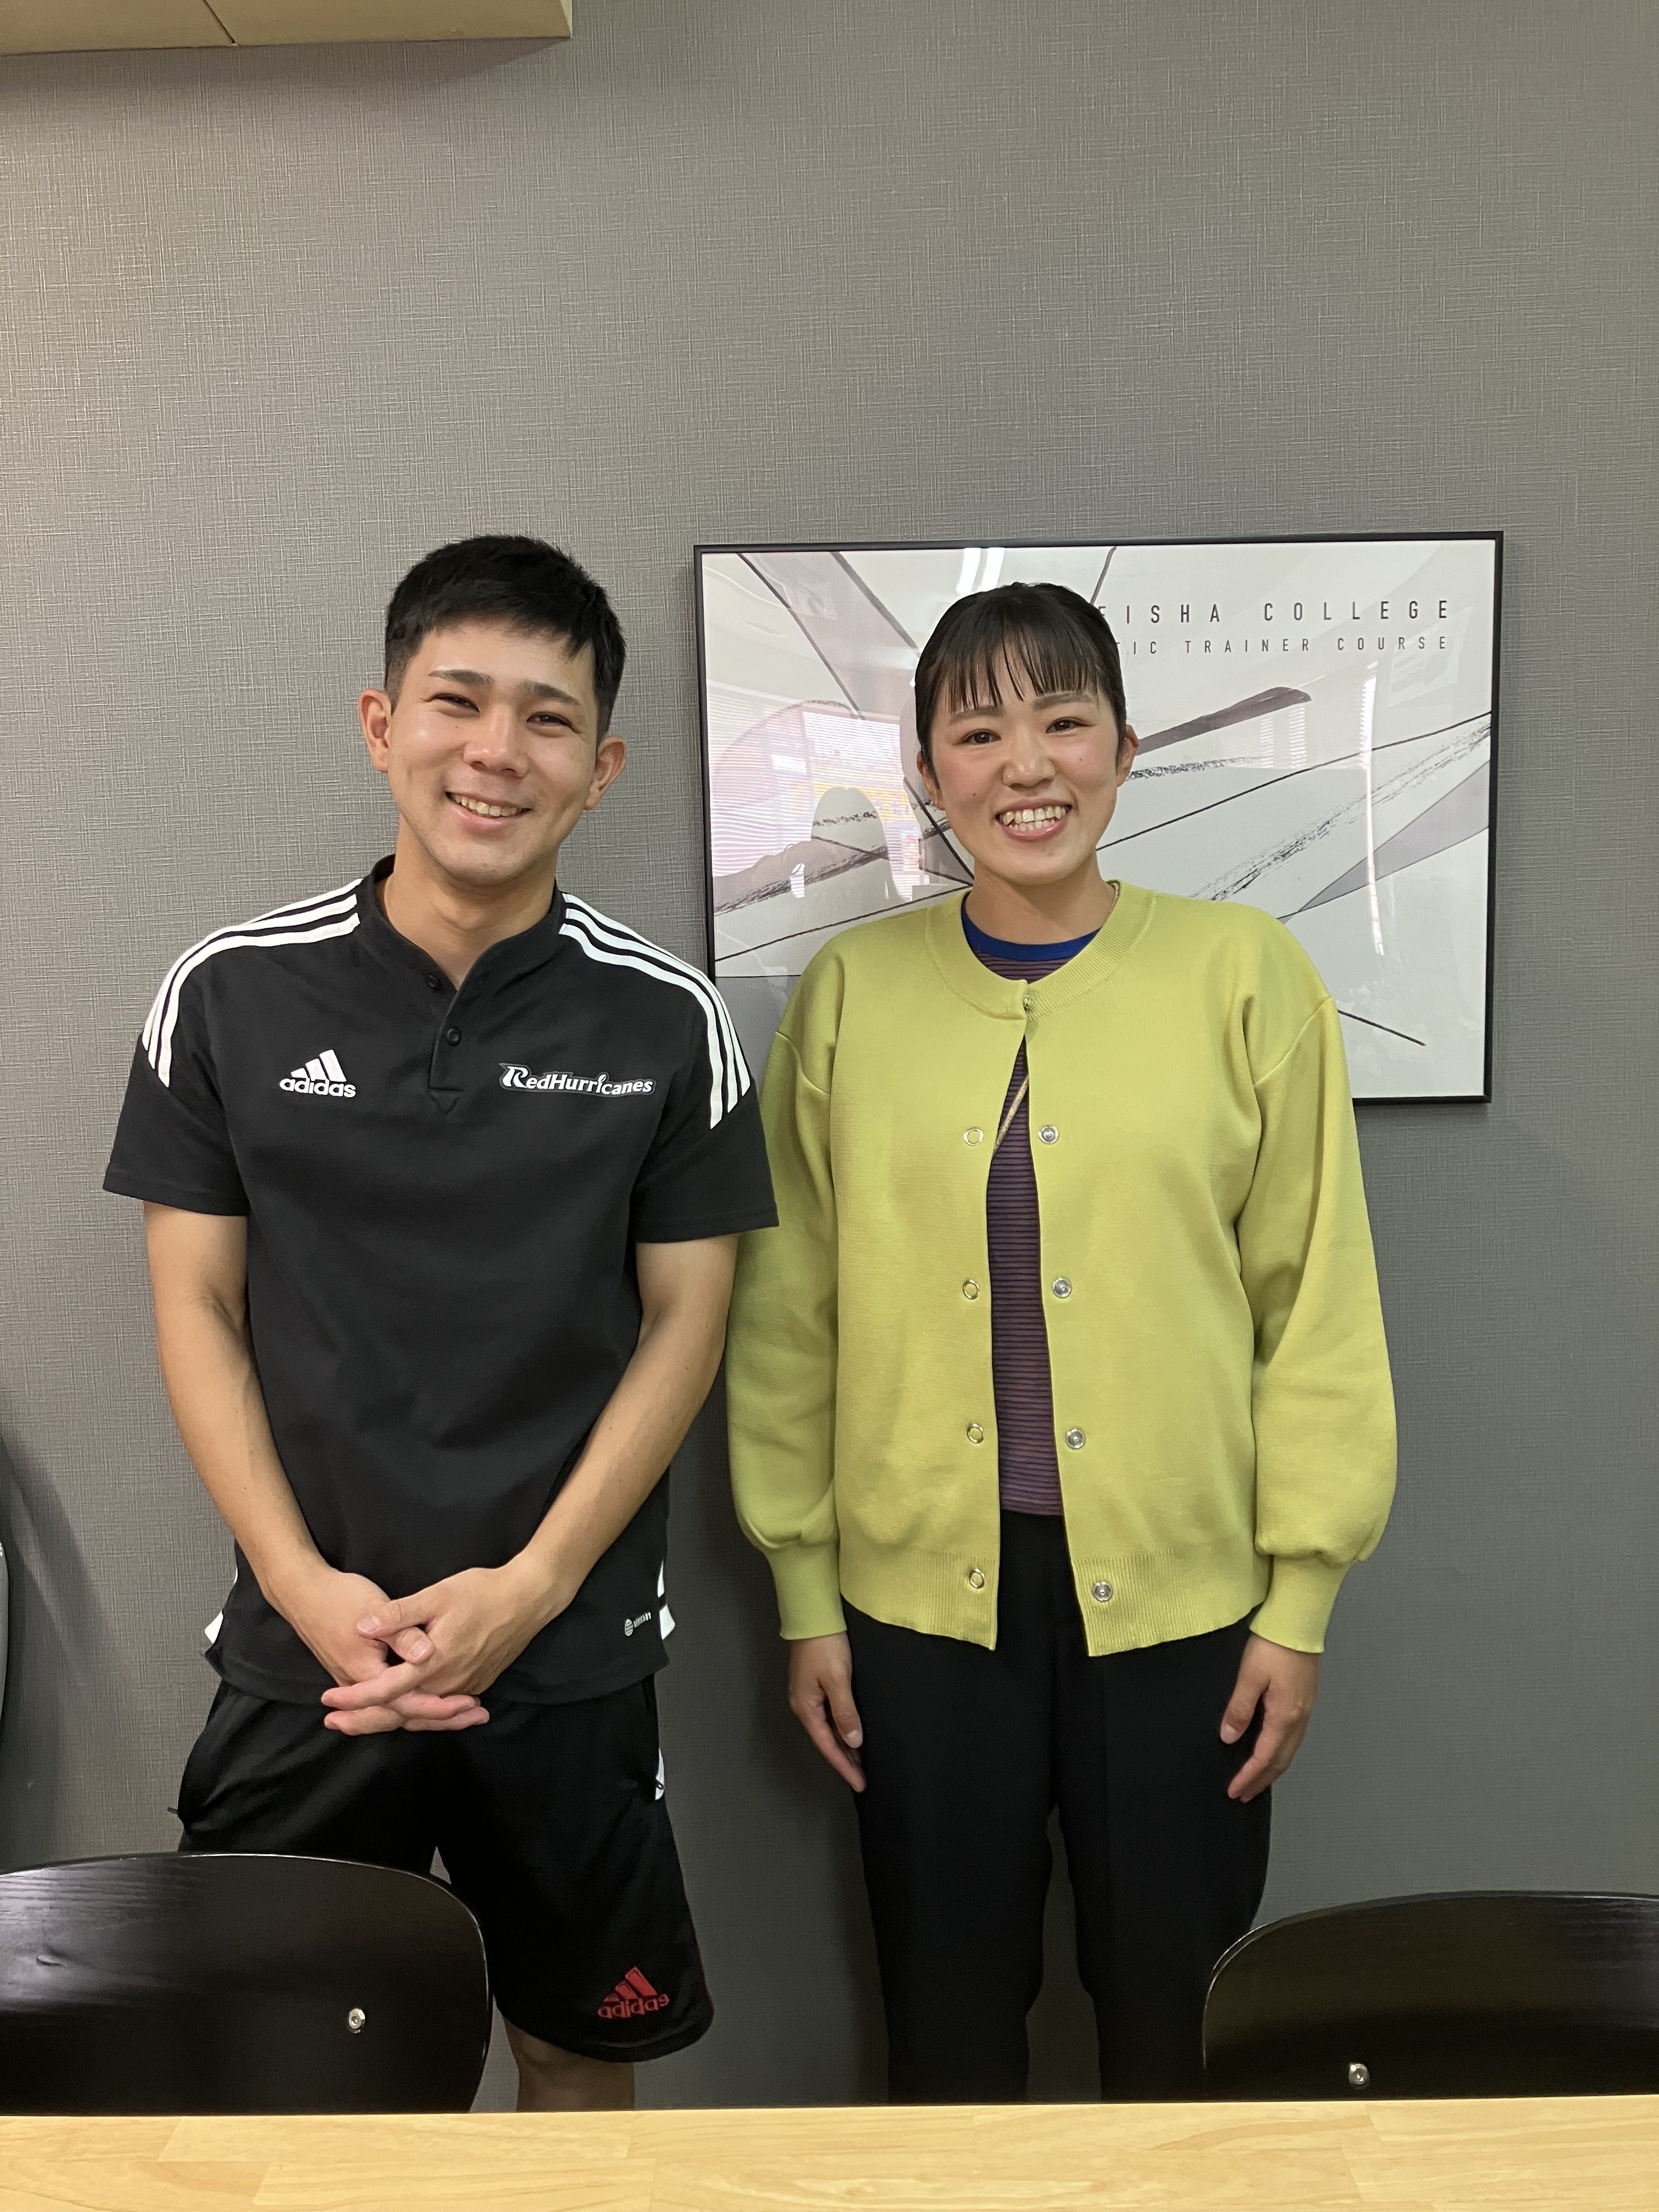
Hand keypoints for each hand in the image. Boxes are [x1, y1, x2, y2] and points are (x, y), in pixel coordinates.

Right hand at [269, 1556, 487, 1734]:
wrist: (303, 1593)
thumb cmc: (341, 1598)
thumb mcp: (375, 1608)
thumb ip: (402, 1633)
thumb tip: (427, 1653)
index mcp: (367, 1672)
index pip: (407, 1701)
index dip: (439, 1705)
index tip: (468, 1704)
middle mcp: (361, 1685)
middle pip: (404, 1715)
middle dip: (441, 1718)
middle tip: (478, 1716)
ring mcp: (357, 1683)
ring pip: (396, 1710)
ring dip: (430, 1714)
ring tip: (465, 1713)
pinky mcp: (358, 1675)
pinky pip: (389, 1700)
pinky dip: (413, 1704)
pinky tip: (433, 1700)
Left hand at [319, 1558, 559, 1733]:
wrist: (530, 1599)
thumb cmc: (482, 1591)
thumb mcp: (437, 1595)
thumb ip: (399, 1614)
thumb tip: (362, 1626)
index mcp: (434, 1662)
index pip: (385, 1689)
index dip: (355, 1697)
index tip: (327, 1700)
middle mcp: (448, 1683)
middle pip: (400, 1712)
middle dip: (364, 1719)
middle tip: (333, 1723)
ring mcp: (465, 1687)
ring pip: (421, 1714)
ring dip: (390, 1718)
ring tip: (360, 1720)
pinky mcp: (477, 1684)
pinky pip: (440, 1708)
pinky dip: (418, 1714)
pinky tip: (406, 1711)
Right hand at [787, 1633, 864, 1791]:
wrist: (813, 1614)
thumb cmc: (825, 1645)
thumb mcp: (838, 1679)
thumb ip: (845, 1712)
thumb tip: (853, 1742)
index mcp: (806, 1707)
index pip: (828, 1746)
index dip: (844, 1766)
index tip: (860, 1784)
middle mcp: (804, 1705)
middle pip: (826, 1741)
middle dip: (844, 1761)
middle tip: (863, 1779)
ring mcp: (808, 1695)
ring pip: (828, 1729)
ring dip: (844, 1746)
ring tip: (861, 1762)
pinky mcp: (815, 1685)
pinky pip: (829, 1716)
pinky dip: (841, 1729)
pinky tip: (852, 1733)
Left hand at [1221, 1632, 1319, 1801]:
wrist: (1298, 1622)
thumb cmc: (1273, 1645)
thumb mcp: (1250, 1676)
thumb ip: (1239, 1709)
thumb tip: (1228, 1738)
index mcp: (1284, 1716)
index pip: (1264, 1757)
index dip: (1248, 1777)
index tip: (1233, 1791)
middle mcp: (1299, 1718)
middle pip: (1280, 1760)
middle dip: (1261, 1780)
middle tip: (1243, 1794)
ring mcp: (1305, 1710)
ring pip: (1289, 1750)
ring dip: (1272, 1768)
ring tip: (1256, 1779)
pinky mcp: (1305, 1699)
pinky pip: (1293, 1737)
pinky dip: (1280, 1751)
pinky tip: (1271, 1749)